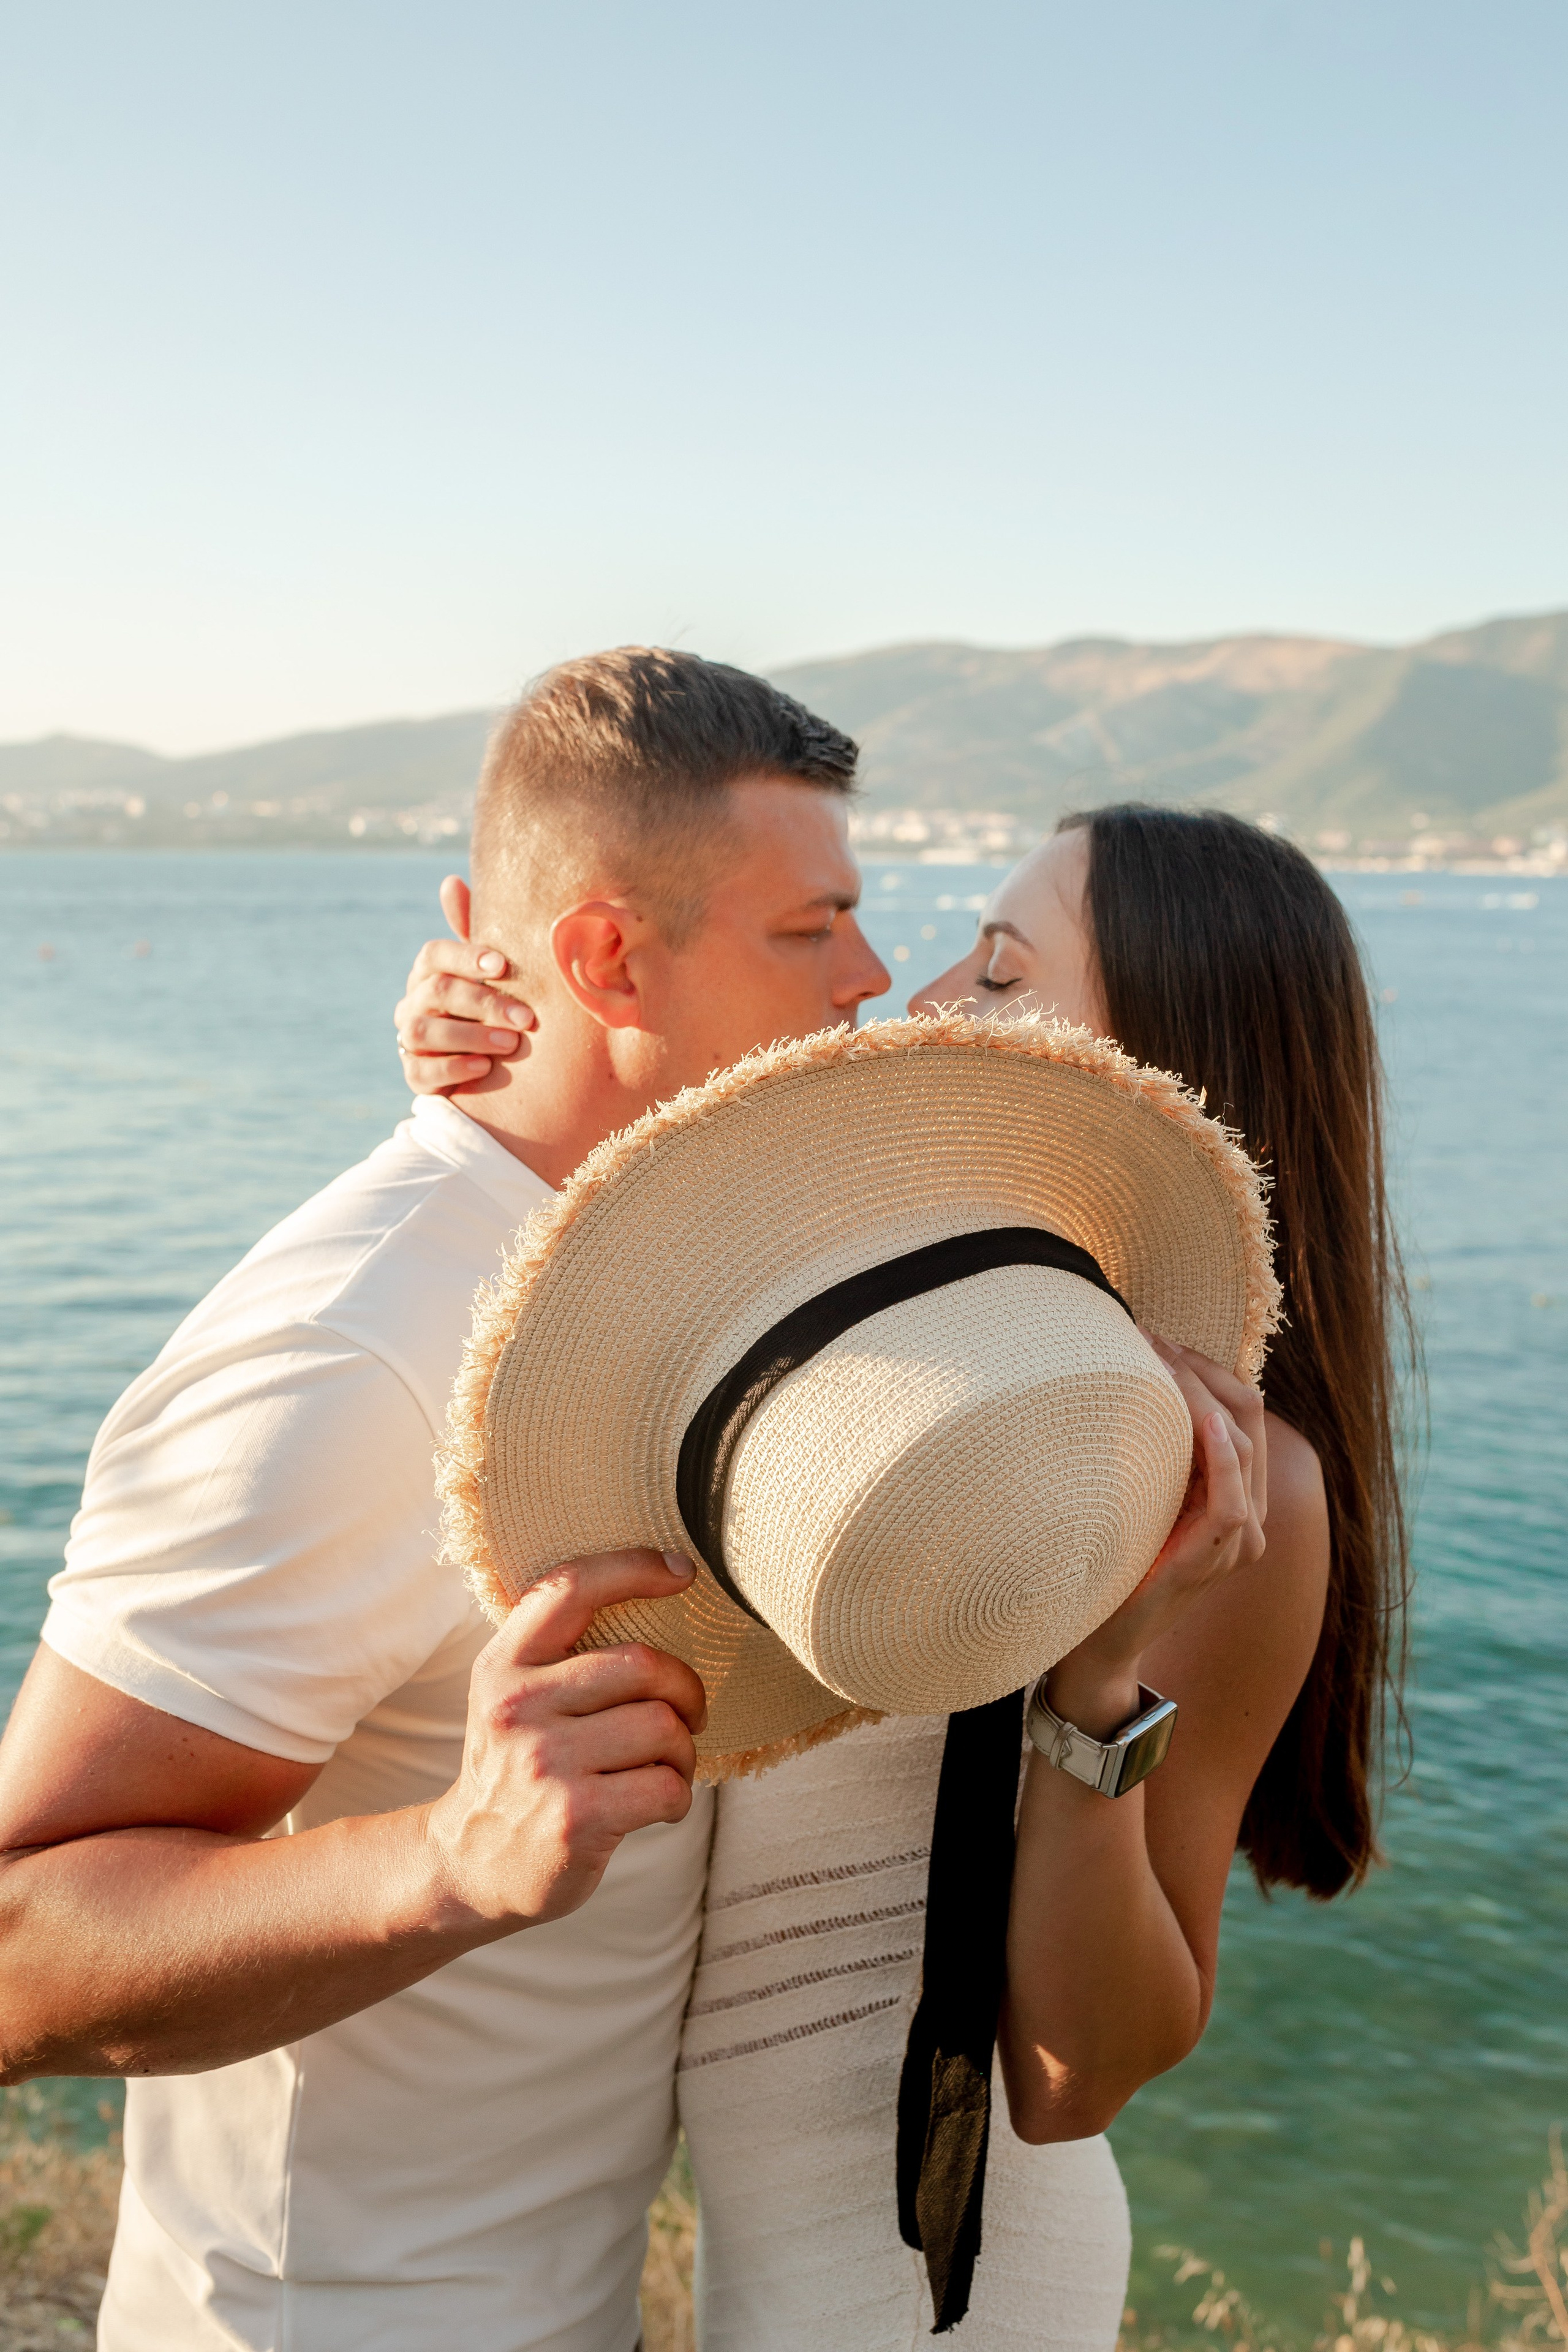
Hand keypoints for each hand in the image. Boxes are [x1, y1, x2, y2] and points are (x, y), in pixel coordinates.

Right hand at [394, 883, 536, 1094]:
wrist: (490, 1063)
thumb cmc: (492, 1005)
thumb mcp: (491, 971)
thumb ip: (475, 932)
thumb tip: (450, 880)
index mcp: (430, 971)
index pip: (434, 954)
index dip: (465, 956)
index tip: (502, 965)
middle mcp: (413, 1002)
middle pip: (438, 993)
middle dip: (484, 1003)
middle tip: (527, 1018)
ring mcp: (410, 1040)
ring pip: (423, 1032)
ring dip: (471, 1036)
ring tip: (510, 1043)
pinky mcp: (414, 1075)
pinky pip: (422, 1072)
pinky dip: (453, 1068)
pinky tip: (484, 1067)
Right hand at [423, 1550, 706, 1929]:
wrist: (469, 1864)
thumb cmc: (515, 1768)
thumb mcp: (510, 1696)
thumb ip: (557, 1650)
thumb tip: (655, 1588)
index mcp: (504, 1664)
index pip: (573, 1588)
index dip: (635, 1567)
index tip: (681, 1571)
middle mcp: (518, 1706)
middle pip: (643, 1665)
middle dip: (685, 1690)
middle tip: (688, 1714)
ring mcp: (546, 1763)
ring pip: (663, 1728)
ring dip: (683, 1751)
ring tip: (667, 1766)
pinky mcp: (576, 1817)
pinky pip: (666, 1786)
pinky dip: (679, 1795)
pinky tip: (660, 1803)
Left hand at [1043, 1340, 1266, 1738]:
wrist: (1098, 1639)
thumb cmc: (1109, 1560)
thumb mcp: (1136, 1493)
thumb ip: (1152, 1454)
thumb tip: (1123, 1381)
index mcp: (1235, 1493)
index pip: (1240, 1411)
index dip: (1206, 1368)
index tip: (1158, 1337)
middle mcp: (1250, 1515)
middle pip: (1247, 1418)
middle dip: (1202, 1370)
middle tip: (1152, 1338)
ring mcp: (1240, 1541)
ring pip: (1242, 1447)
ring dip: (1200, 1396)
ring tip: (1159, 1360)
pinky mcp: (1217, 1560)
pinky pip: (1233, 1501)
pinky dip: (1219, 1457)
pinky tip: (1198, 1421)